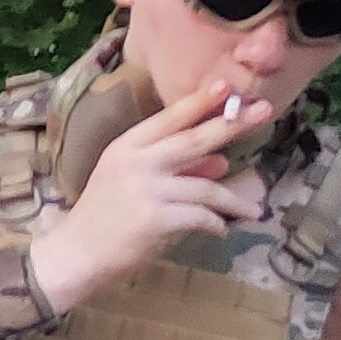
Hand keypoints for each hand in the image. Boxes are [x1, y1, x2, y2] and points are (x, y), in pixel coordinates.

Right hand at [26, 78, 270, 315]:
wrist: (76, 254)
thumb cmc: (103, 217)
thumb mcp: (131, 183)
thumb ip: (174, 169)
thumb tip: (221, 162)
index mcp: (126, 147)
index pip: (168, 119)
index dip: (198, 101)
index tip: (225, 85)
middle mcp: (136, 162)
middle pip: (194, 139)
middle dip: (232, 124)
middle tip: (264, 111)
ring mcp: (147, 189)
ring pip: (206, 187)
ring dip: (234, 200)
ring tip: (252, 210)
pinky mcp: (157, 218)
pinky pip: (202, 216)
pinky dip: (216, 224)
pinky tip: (220, 230)